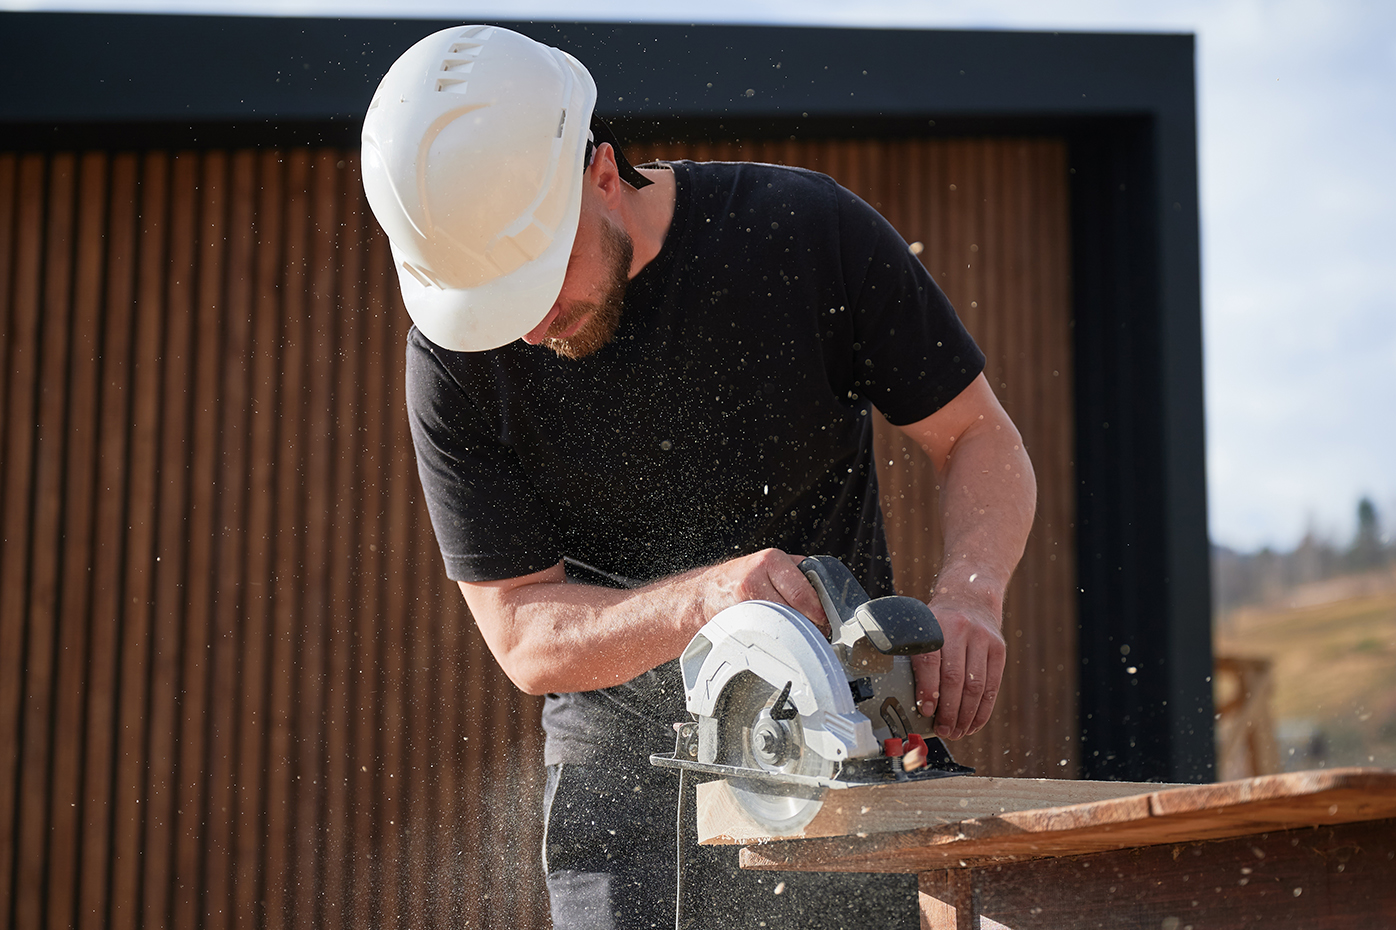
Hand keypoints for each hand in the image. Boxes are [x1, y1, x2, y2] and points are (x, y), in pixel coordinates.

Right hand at [694, 549, 829, 635]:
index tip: (825, 619)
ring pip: (781, 624)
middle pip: (793, 610)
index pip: (802, 592)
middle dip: (809, 623)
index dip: (818, 610)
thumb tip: (826, 587)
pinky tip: (777, 637)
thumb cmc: (740, 578)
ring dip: (795, 633)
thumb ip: (797, 570)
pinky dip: (776, 639)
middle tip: (817, 630)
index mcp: (770, 561)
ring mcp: (744, 601)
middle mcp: (755, 578)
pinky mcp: (736, 621)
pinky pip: (765, 634)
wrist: (705, 593)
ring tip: (799, 634)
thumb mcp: (769, 564)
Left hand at [911, 602, 1005, 739]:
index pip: (930, 661)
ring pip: (975, 685)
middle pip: (954, 678)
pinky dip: (983, 709)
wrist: (970, 596)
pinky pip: (992, 685)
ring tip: (957, 731)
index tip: (926, 711)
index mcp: (934, 624)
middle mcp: (960, 629)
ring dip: (966, 715)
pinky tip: (974, 723)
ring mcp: (983, 638)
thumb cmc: (939, 621)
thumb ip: (916, 656)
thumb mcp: (923, 628)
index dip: (927, 689)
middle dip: (948, 710)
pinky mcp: (998, 649)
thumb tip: (908, 698)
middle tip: (943, 730)